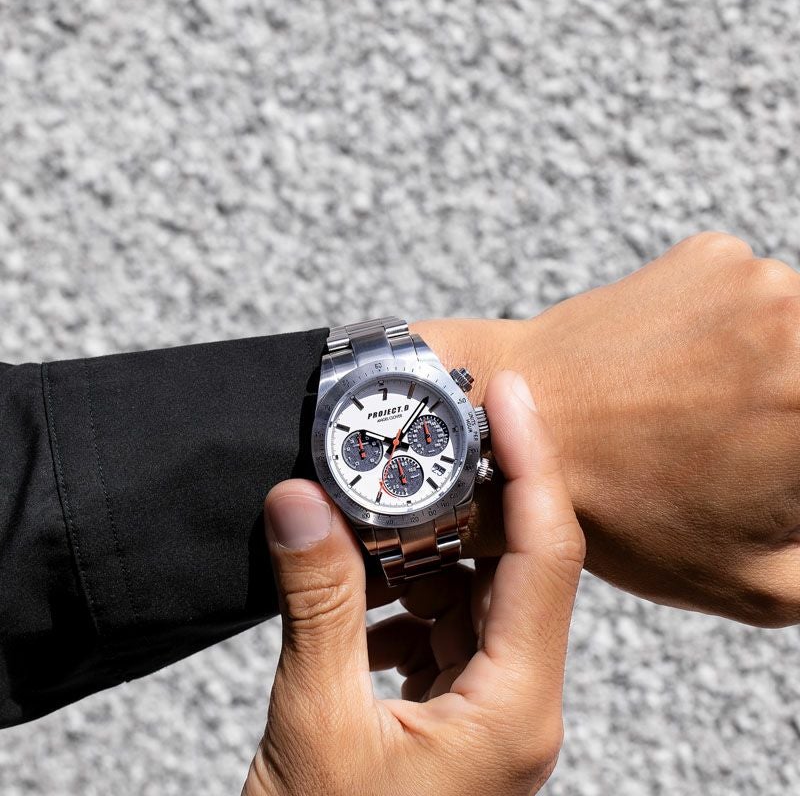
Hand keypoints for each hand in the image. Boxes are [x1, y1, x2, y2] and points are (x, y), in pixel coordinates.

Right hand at [243, 371, 584, 795]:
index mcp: (513, 709)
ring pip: (476, 593)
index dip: (532, 464)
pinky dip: (408, 594)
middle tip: (430, 440)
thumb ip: (315, 603)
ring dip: (427, 549)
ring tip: (379, 516)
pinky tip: (365, 591)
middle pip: (516, 566)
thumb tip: (298, 502)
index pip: (545, 556)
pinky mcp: (454, 714)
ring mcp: (488, 710)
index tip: (512, 397)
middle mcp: (517, 704)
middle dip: (471, 497)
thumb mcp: (315, 723)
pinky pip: (445, 626)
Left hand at [413, 232, 799, 626]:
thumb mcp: (757, 584)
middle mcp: (799, 319)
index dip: (797, 454)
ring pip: (794, 329)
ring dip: (770, 365)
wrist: (511, 425)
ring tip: (696, 410)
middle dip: (792, 413)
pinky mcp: (707, 254)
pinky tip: (670, 370)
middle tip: (732, 442)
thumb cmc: (624, 513)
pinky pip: (745, 296)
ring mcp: (753, 275)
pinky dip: (726, 329)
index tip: (772, 464)